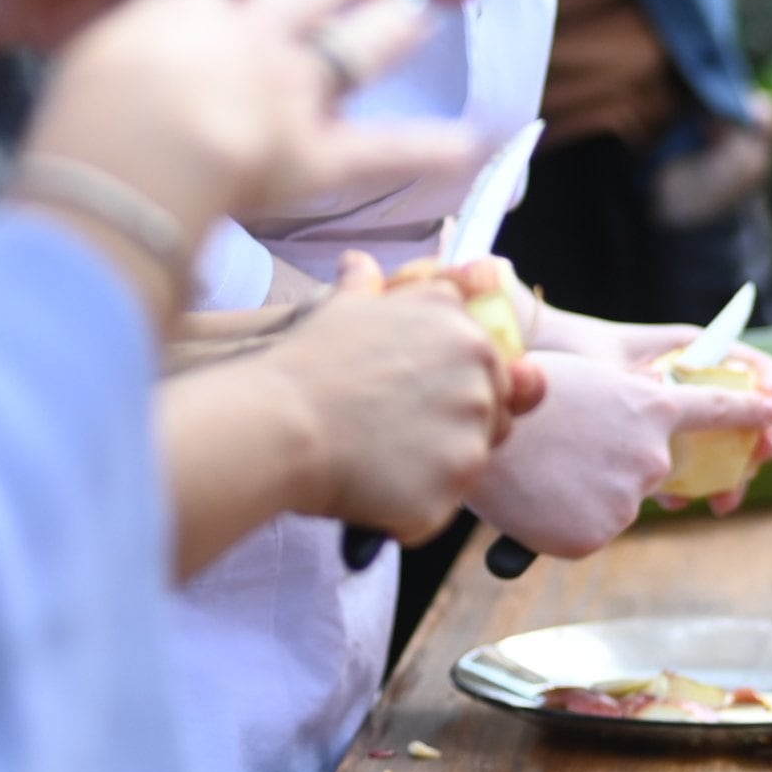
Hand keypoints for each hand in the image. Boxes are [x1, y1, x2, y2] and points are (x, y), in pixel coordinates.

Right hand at [20, 0, 483, 318]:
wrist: (129, 154)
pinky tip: (471, 143)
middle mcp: (258, 35)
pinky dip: (430, 147)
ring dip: (396, 22)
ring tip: (434, 4)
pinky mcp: (318, 155)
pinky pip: (385, 149)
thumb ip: (144, 10)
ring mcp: (296, 89)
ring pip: (359, 43)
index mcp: (193, 1)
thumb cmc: (92, 106)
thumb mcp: (97, 44)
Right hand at [260, 254, 536, 542]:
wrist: (274, 425)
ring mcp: (471, 433)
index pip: (497, 367)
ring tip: (373, 459)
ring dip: (431, 470)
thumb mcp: (342, 310)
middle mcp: (482, 376)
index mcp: (466, 330)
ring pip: (469, 464)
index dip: (457, 388)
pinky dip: (407, 509)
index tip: (413, 398)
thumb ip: (367, 286)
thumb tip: (359, 263)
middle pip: (494, 416)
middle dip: (454, 429)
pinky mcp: (452, 487)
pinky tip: (366, 491)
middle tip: (389, 432)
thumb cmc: (303, 366)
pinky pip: (439, 508)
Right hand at [466, 348, 771, 556]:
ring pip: (616, 504)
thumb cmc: (519, 394)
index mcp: (654, 407)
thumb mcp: (590, 383)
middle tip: (567, 454)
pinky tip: (537, 499)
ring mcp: (628, 498)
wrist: (477, 432)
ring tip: (544, 472)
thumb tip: (635, 437)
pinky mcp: (597, 534)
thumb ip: (626, 413)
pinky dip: (562, 522)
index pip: (720, 413)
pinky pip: (588, 532)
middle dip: (614, 467)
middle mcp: (653, 455)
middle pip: (649, 472)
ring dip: (584, 494)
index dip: (749, 415)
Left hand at [528, 302, 771, 480]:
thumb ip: (657, 386)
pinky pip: (691, 471)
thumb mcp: (626, 368)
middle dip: (763, 445)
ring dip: (733, 477)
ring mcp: (683, 421)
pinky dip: (692, 488)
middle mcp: (700, 388)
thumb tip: (693, 417)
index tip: (769, 411)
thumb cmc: (582, 356)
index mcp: (702, 356)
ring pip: (728, 452)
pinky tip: (673, 501)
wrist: (542, 372)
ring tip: (720, 499)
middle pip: (753, 418)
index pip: (758, 372)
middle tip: (756, 462)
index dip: (771, 391)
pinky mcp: (662, 449)